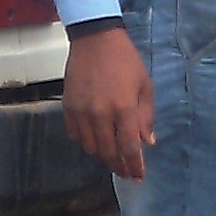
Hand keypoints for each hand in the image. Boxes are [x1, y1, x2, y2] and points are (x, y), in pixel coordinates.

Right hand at [63, 26, 153, 180]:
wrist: (95, 39)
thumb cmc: (125, 60)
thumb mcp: (144, 85)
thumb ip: (146, 116)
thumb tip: (147, 142)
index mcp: (123, 108)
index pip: (129, 148)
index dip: (134, 166)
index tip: (138, 177)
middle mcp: (100, 114)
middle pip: (108, 153)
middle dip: (119, 167)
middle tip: (126, 173)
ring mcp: (81, 112)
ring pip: (91, 148)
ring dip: (103, 157)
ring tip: (112, 158)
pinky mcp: (68, 108)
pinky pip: (76, 136)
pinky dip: (86, 143)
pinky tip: (95, 141)